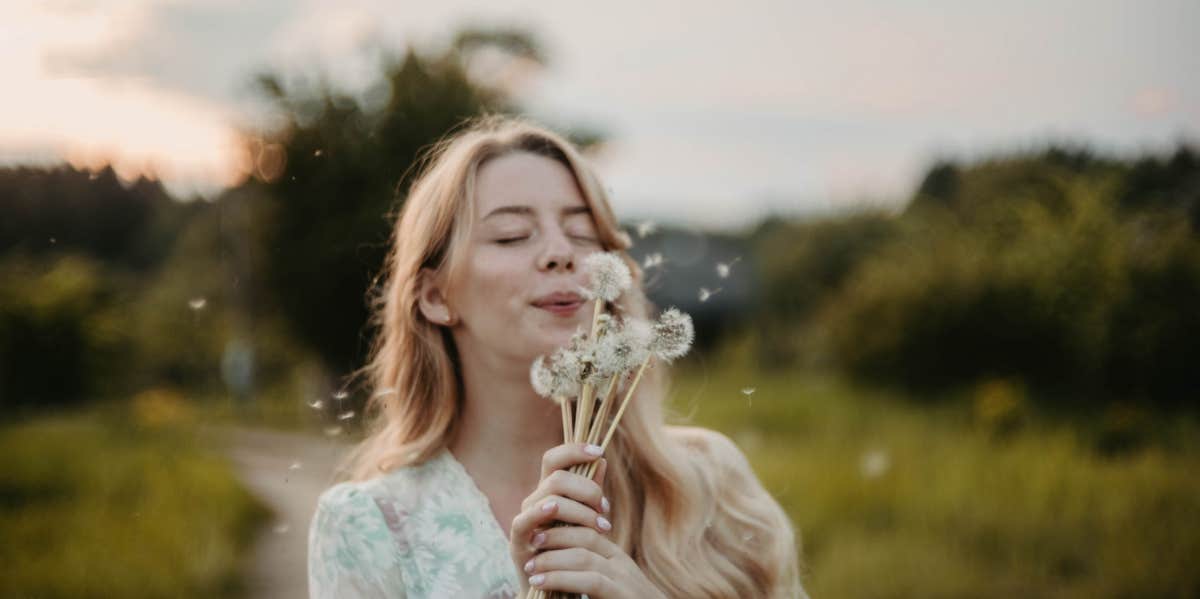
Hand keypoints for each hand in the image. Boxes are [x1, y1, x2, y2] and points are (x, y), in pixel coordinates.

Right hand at [508, 443, 666, 598]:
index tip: (599, 451)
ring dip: (580, 509)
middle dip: (587, 489)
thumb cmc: (571, 550)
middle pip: (557, 477)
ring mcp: (525, 519)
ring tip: (600, 527)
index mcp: (549, 492)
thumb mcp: (585, 519)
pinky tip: (555, 510)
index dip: (574, 449)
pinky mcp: (517, 542)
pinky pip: (524, 520)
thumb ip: (591, 492)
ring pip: (549, 497)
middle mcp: (534, 500)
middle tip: (605, 510)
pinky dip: (540, 512)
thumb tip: (601, 461)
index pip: (555, 459)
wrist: (554, 586)